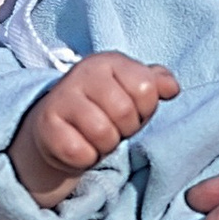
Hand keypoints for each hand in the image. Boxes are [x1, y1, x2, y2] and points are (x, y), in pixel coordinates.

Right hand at [8, 50, 177, 205]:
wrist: (57, 126)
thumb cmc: (103, 108)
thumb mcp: (131, 91)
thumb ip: (155, 83)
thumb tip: (172, 88)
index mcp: (109, 62)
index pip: (146, 88)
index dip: (144, 108)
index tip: (131, 109)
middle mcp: (83, 73)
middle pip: (125, 113)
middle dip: (125, 128)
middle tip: (111, 126)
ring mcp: (62, 98)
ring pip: (104, 134)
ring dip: (106, 145)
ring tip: (96, 137)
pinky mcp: (46, 126)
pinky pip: (81, 153)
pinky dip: (86, 158)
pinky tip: (79, 146)